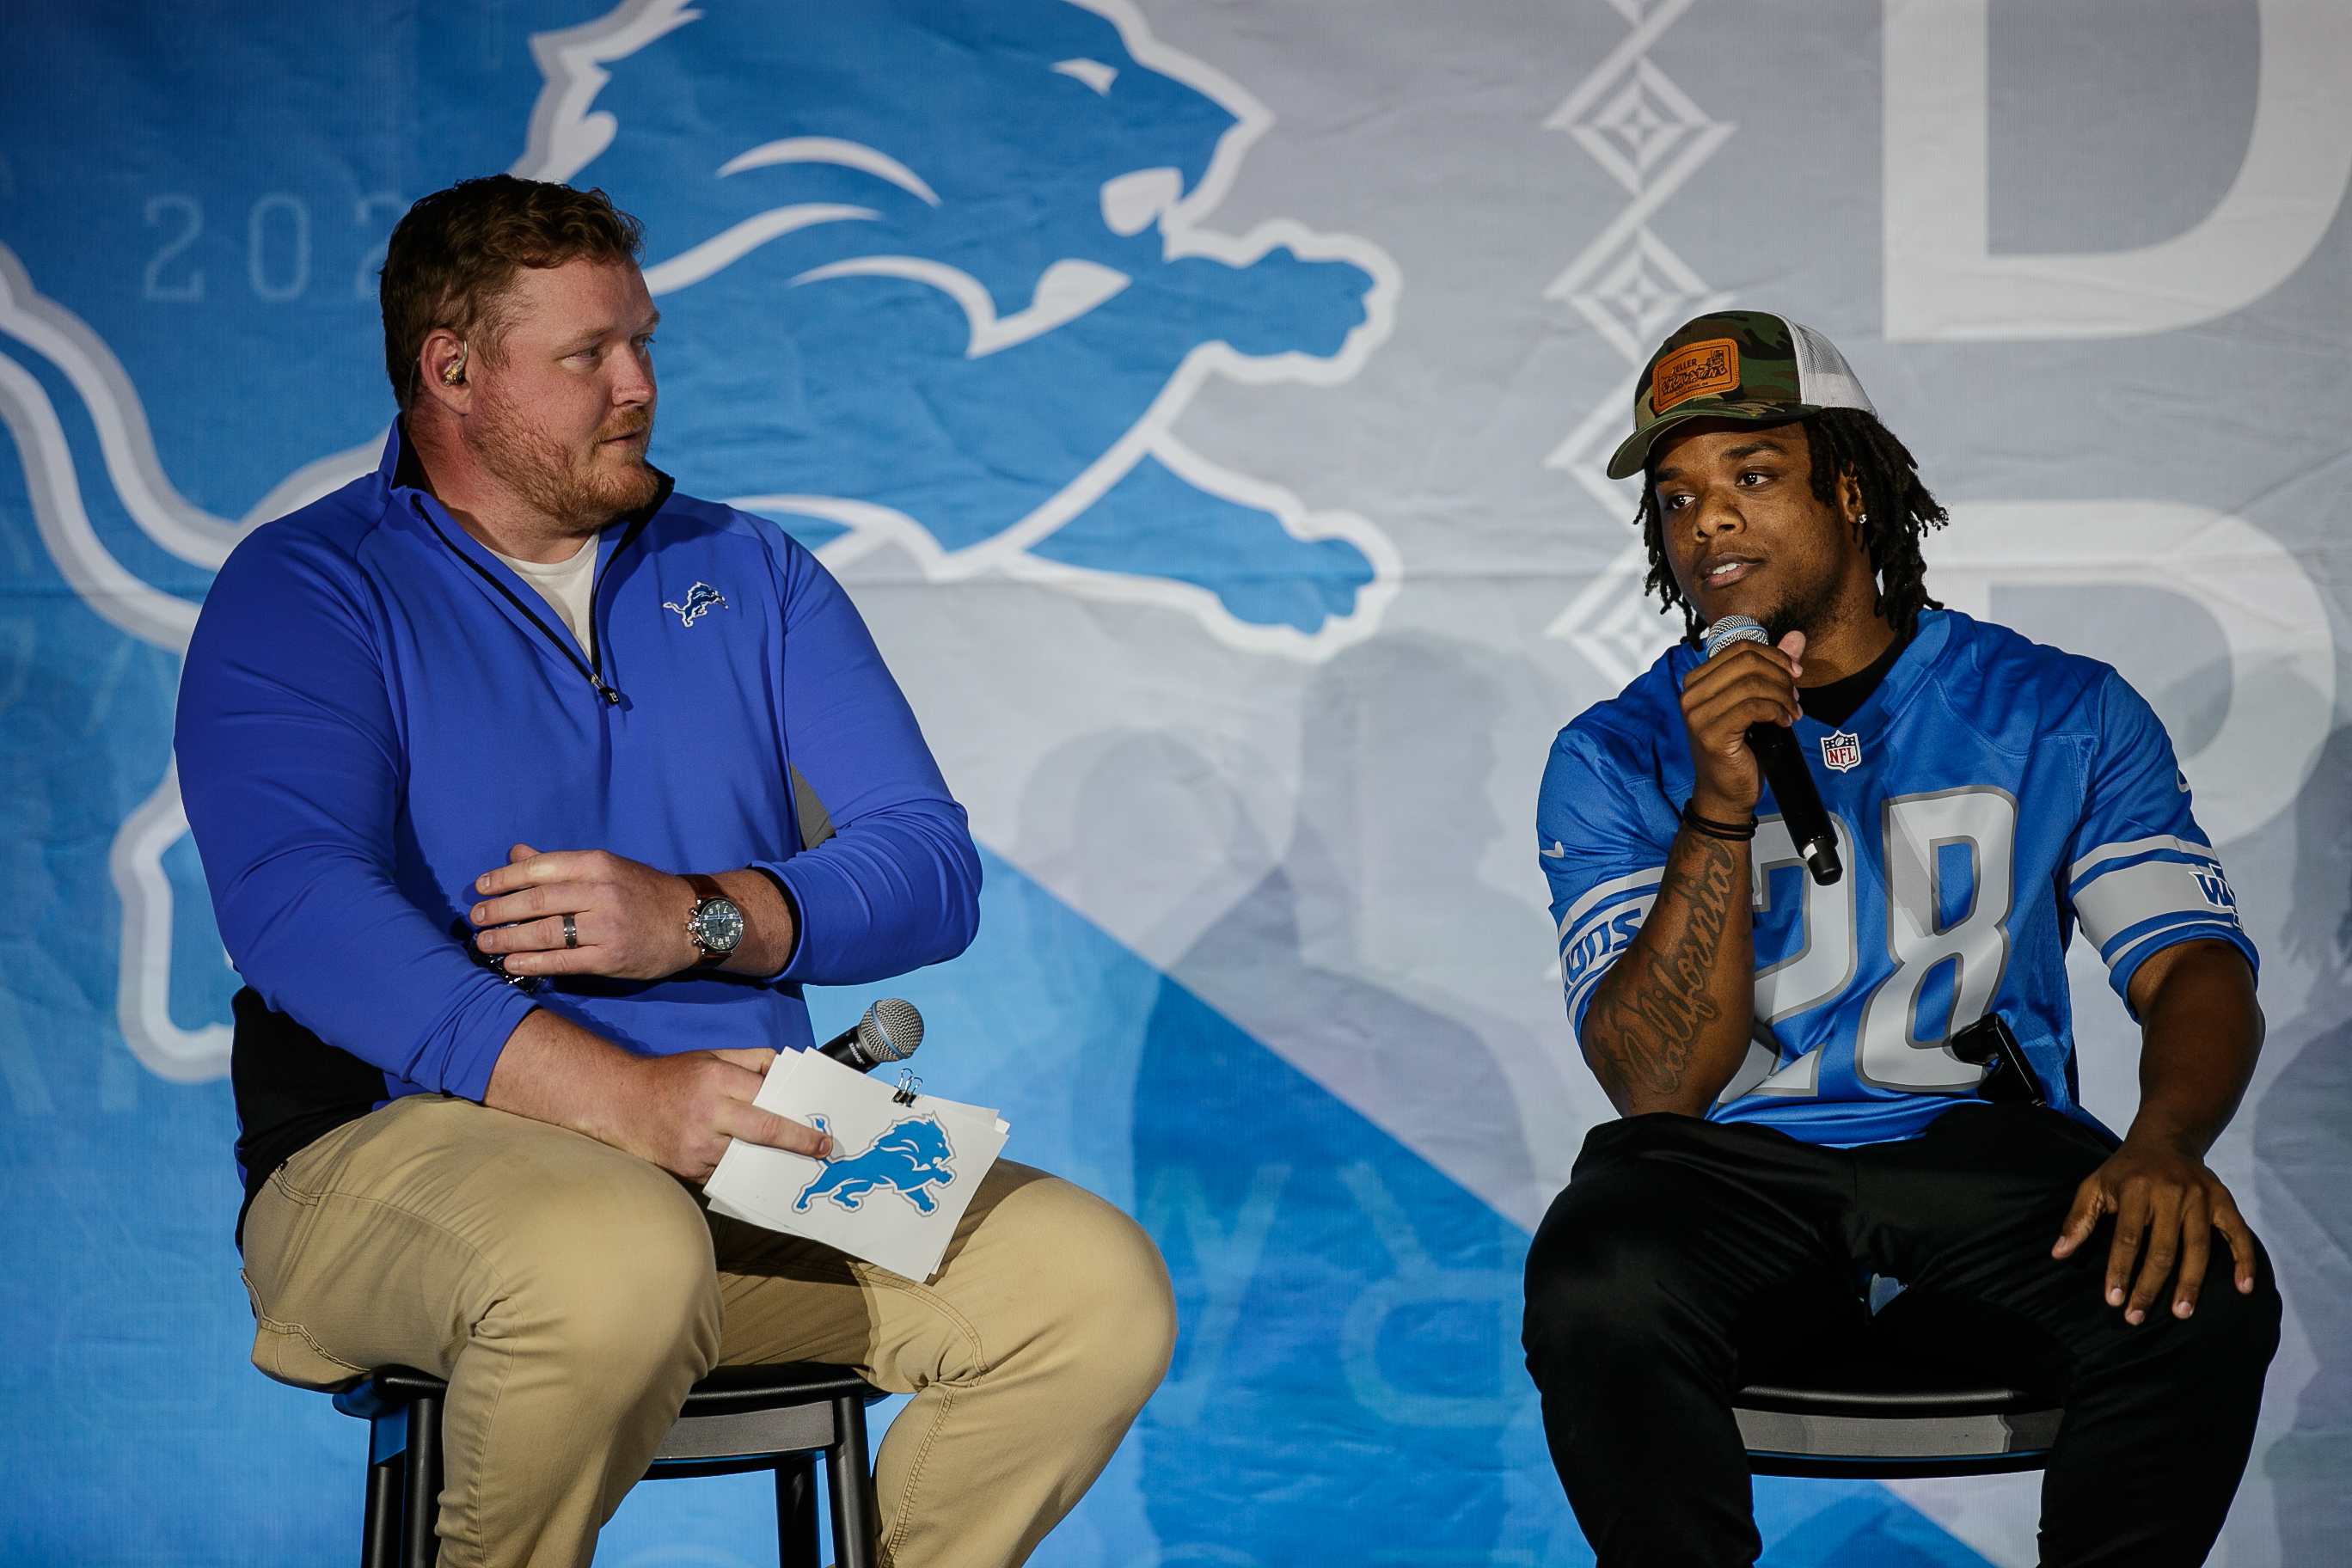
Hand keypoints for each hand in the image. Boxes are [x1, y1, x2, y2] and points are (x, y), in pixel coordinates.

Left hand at [470, 843, 697, 978]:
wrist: (693, 921)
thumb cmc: (643, 892)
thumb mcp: (606, 868)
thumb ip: (558, 864)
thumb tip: (515, 854)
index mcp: (597, 864)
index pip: (540, 868)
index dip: (505, 878)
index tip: (481, 887)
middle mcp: (601, 892)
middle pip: (536, 901)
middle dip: (500, 910)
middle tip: (476, 919)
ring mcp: (606, 927)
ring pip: (545, 932)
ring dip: (508, 938)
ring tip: (485, 942)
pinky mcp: (610, 958)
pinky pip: (563, 961)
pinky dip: (532, 963)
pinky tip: (512, 963)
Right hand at [485, 1012, 829, 1182]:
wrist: (619, 1104)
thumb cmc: (671, 1078)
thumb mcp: (711, 1056)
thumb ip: (753, 1061)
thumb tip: (788, 1072)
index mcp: (716, 1079)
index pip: (768, 1098)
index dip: (798, 1116)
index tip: (821, 1129)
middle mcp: (708, 1114)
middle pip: (765, 1132)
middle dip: (799, 1143)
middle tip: (823, 1151)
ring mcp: (697, 1146)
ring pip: (749, 1158)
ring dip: (775, 1162)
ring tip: (799, 1164)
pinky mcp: (689, 1170)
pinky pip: (727, 1173)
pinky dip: (746, 1172)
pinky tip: (763, 1171)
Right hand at [1678, 630, 1805, 818]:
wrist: (1725, 792)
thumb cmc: (1740, 748)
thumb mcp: (1757, 702)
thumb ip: (1773, 667)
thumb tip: (1797, 636)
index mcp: (1697, 681)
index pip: (1739, 649)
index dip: (1774, 655)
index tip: (1794, 671)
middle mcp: (1691, 694)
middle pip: (1746, 661)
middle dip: (1780, 674)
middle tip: (1795, 694)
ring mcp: (1697, 715)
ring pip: (1752, 683)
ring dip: (1781, 695)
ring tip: (1792, 711)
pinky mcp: (1711, 734)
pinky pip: (1753, 707)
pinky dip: (1776, 710)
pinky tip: (1784, 721)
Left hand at [2052, 1132, 2258, 1324]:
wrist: (2166, 1138)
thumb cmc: (2125, 1170)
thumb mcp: (2095, 1185)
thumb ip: (2079, 1219)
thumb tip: (2058, 1253)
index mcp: (2137, 1189)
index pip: (2128, 1238)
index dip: (2120, 1271)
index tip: (2114, 1300)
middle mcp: (2171, 1192)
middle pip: (2163, 1249)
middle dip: (2149, 1286)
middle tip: (2137, 1317)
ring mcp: (2201, 1197)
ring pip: (2198, 1248)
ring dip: (2190, 1284)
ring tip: (2180, 1313)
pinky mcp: (2224, 1201)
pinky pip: (2238, 1234)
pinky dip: (2244, 1260)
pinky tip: (2244, 1288)